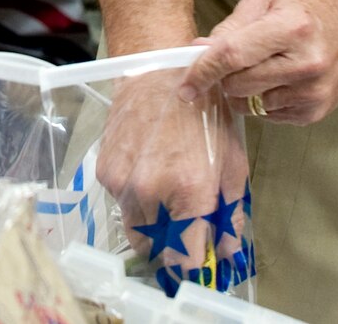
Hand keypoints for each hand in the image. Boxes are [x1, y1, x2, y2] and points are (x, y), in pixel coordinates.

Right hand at [95, 70, 250, 284]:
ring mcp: (123, 183)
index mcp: (189, 191)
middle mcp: (150, 192)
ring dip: (152, 225)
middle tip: (183, 229)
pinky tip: (149, 173)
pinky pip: (120, 203)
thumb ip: (230, 213)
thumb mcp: (232, 161)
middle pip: (155, 249)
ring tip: (167, 196)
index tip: (198, 261)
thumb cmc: (204, 114)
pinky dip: (134, 200)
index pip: (184, 259)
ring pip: (134, 229)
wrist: (160, 73)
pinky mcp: (105, 172)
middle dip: (171, 246)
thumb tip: (228, 252)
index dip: (193, 265)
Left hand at [177, 0, 337, 124]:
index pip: (232, 55)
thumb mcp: (267, 3)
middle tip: (232, 64)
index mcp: (290, 28)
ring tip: (262, 69)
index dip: (203, 71)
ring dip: (244, 91)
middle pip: (237, 85)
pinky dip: (264, 101)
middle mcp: (304, 63)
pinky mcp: (313, 112)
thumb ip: (230, 27)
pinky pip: (268, 116)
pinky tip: (278, 81)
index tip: (185, 86)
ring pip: (249, 104)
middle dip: (224, 77)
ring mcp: (311, 92)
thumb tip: (197, 51)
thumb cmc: (307, 12)